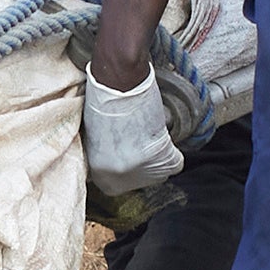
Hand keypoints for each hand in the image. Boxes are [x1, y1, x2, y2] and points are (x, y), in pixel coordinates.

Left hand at [83, 64, 182, 194]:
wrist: (119, 82)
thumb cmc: (103, 100)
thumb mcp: (94, 135)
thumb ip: (103, 155)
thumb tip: (116, 162)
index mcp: (97, 171)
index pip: (114, 186)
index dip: (123, 172)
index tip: (129, 157)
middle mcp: (118, 175)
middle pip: (139, 182)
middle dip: (142, 166)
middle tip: (142, 143)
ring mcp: (140, 169)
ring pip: (158, 175)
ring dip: (157, 159)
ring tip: (149, 134)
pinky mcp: (160, 158)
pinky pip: (175, 164)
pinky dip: (174, 151)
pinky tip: (161, 133)